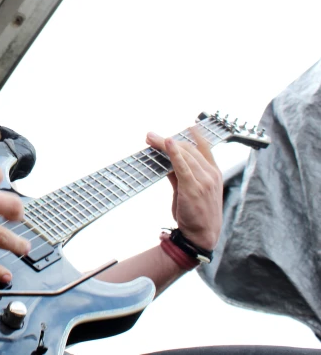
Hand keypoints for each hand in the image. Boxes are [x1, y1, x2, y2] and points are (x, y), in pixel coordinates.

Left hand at [146, 127, 222, 250]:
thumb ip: (180, 174)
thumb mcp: (190, 190)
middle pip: (188, 149)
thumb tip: (166, 161)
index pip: (203, 148)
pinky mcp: (193, 187)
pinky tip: (167, 143)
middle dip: (168, 141)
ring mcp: (204, 180)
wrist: (201, 236)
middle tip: (150, 136)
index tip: (186, 127)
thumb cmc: (196, 213)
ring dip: (164, 144)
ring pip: (183, 155)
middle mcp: (211, 174)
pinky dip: (174, 153)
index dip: (193, 136)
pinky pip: (182, 166)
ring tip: (149, 138)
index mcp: (214, 173)